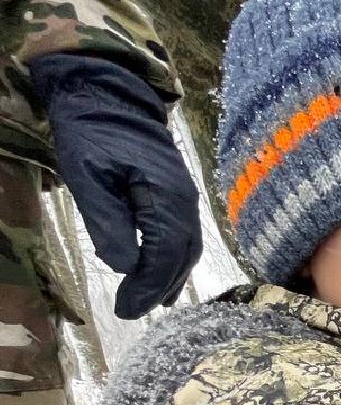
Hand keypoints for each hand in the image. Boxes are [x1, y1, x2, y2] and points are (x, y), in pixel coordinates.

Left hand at [30, 53, 201, 319]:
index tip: (126, 309)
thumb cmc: (91, 131)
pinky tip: (163, 274)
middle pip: (182, 256)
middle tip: (132, 311)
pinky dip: (176, 260)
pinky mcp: (179, 195)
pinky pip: (186, 236)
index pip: (164, 254)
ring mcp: (186, 197)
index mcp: (164, 196)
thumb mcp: (88, 175)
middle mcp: (184, 201)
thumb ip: (109, 221)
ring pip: (188, 249)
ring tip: (151, 301)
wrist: (109, 93)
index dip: (147, 286)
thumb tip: (126, 266)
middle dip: (159, 288)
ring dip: (171, 278)